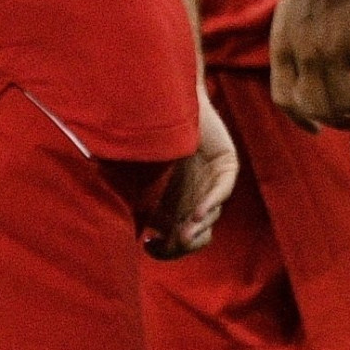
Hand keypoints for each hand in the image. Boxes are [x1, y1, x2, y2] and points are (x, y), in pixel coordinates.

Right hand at [147, 88, 242, 256]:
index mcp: (175, 205)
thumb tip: (123, 237)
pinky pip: (223, 189)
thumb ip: (132, 203)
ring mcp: (213, 182)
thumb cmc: (144, 136)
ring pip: (211, 216)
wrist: (163, 99)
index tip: (147, 245)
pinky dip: (210, 203)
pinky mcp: (226, 163)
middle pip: (198, 236)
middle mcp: (196, 197)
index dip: (166, 250)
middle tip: (169, 243)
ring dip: (196, 227)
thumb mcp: (135, 178)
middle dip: (183, 244)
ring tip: (182, 233)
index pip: (178, 241)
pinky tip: (195, 216)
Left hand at [268, 0, 349, 127]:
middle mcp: (302, 54)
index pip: (285, 101)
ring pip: (345, 102)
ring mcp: (330, 49)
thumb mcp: (290, 16)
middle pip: (317, 108)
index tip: (320, 128)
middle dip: (340, 121)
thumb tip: (309, 72)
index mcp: (282, 48)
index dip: (303, 121)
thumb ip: (295, 46)